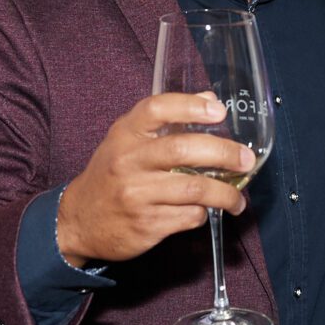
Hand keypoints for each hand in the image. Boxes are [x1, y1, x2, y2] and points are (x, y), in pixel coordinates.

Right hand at [55, 93, 254, 266]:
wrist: (78, 221)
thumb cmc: (110, 175)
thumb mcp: (127, 140)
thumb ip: (166, 120)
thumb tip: (210, 99)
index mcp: (125, 134)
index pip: (157, 108)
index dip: (191, 106)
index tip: (219, 111)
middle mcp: (129, 161)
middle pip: (183, 149)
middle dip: (224, 154)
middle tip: (246, 161)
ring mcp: (136, 194)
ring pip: (194, 188)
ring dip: (225, 194)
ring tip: (237, 200)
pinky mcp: (146, 224)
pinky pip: (188, 216)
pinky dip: (203, 214)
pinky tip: (205, 211)